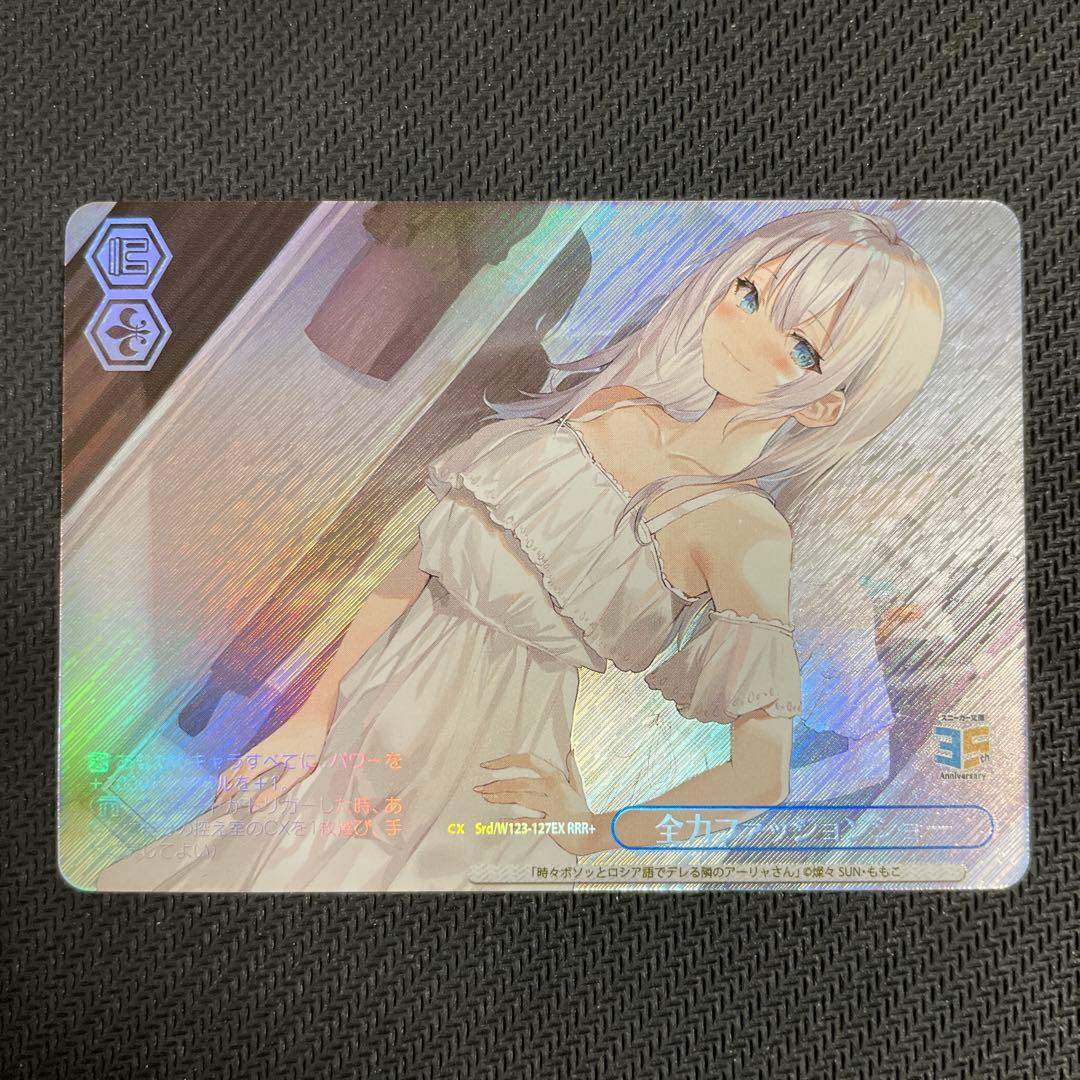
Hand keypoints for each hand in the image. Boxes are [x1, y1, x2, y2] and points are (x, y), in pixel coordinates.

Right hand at [213, 710, 328, 813]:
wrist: (313, 716)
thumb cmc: (309, 744)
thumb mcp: (299, 770)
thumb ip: (278, 789)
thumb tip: (256, 806)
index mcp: (262, 759)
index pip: (239, 780)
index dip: (228, 794)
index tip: (218, 807)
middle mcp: (255, 752)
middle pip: (232, 772)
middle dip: (221, 787)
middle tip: (211, 803)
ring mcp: (258, 746)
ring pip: (235, 764)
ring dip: (225, 778)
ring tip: (215, 791)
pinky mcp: (263, 743)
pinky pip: (241, 759)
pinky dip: (232, 769)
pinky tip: (232, 773)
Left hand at [474, 751, 601, 855]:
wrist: (594, 833)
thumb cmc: (582, 810)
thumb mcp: (578, 786)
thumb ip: (572, 769)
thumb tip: (571, 752)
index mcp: (556, 777)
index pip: (528, 760)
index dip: (507, 761)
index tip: (489, 765)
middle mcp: (554, 788)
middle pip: (520, 782)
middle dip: (497, 785)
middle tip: (480, 789)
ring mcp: (553, 807)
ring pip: (521, 799)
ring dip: (501, 798)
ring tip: (486, 798)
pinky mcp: (551, 825)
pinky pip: (528, 823)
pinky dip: (512, 823)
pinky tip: (498, 822)